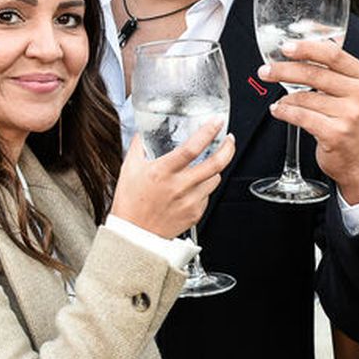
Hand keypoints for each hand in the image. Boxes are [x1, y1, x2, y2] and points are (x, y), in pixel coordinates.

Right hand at [109, 125, 234, 239]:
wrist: (134, 236)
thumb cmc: (130, 204)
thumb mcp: (129, 170)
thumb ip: (138, 147)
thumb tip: (143, 132)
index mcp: (163, 172)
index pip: (192, 148)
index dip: (208, 132)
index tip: (216, 122)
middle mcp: (179, 186)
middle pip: (215, 163)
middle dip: (228, 148)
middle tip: (229, 139)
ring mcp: (190, 201)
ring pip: (215, 179)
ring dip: (215, 169)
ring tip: (209, 164)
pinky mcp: (195, 214)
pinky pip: (208, 195)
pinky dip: (205, 188)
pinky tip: (194, 186)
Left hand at [259, 38, 358, 202]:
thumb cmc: (352, 122)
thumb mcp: (353, 91)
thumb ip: (334, 69)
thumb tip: (304, 44)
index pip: (333, 54)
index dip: (306, 48)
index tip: (285, 47)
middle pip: (314, 74)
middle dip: (283, 70)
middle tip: (265, 71)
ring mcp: (349, 115)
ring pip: (304, 97)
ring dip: (285, 98)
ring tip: (279, 100)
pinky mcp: (335, 134)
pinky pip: (301, 117)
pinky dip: (285, 112)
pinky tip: (279, 110)